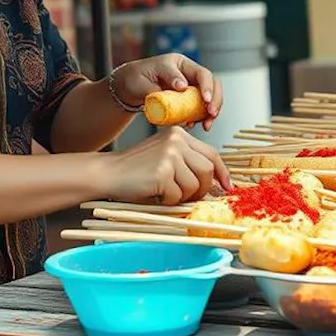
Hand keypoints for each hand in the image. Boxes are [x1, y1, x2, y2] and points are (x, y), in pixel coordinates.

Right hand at [104, 126, 232, 204]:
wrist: (108, 172)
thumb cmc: (135, 170)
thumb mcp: (165, 157)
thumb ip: (188, 163)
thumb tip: (216, 184)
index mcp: (179, 134)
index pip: (212, 153)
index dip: (222, 172)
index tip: (227, 186)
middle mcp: (177, 140)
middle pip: (207, 170)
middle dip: (202, 189)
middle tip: (189, 197)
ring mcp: (169, 155)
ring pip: (194, 185)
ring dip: (183, 196)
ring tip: (167, 193)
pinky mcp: (162, 172)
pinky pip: (177, 195)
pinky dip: (169, 201)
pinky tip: (156, 194)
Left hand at [113, 54, 224, 129]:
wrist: (129, 87)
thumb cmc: (134, 80)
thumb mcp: (142, 81)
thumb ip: (160, 84)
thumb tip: (182, 86)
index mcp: (178, 63)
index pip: (200, 72)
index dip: (206, 86)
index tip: (206, 100)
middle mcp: (187, 72)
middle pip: (212, 83)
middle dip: (215, 99)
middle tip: (211, 114)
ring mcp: (189, 85)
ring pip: (210, 95)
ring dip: (211, 111)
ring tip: (206, 125)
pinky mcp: (188, 98)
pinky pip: (200, 107)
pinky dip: (201, 117)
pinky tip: (194, 124)